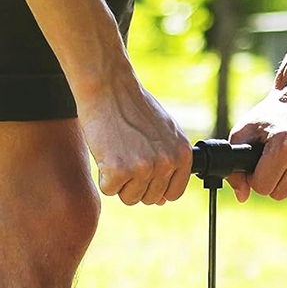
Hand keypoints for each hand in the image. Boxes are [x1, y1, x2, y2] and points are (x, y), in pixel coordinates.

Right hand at [78, 75, 191, 205]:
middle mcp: (167, 163)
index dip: (156, 188)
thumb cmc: (134, 107)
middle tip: (125, 158)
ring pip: (130, 198)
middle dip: (135, 184)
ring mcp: (144, 167)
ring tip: (116, 154)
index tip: (144, 176)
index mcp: (183, 155)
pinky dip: (103, 177)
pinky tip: (105, 154)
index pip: (173, 193)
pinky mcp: (119, 169)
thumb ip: (170, 163)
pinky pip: (109, 190)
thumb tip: (162, 200)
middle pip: (150, 198)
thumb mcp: (166, 133)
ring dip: (119, 182)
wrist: (109, 88)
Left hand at [227, 79, 286, 201]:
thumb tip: (242, 197)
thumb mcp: (245, 130)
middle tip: (273, 160)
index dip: (256, 176)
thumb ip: (236, 166)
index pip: (262, 187)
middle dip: (272, 180)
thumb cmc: (275, 112)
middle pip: (280, 194)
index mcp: (285, 145)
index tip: (260, 162)